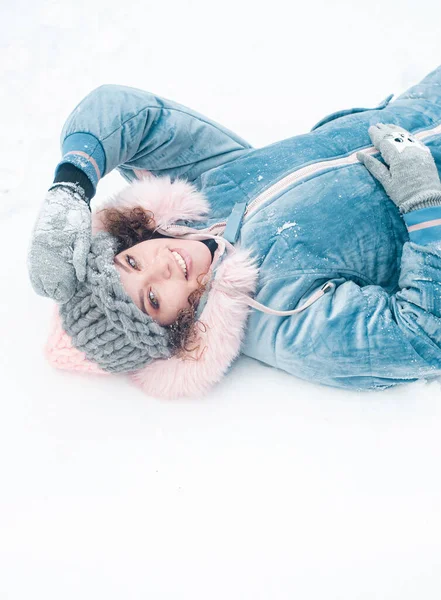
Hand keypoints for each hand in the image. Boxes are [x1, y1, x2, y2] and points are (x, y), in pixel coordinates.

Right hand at [27, 183, 90, 302]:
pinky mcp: (33, 247)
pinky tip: (53, 277)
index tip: (75, 291)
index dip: (66, 292)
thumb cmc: (77, 216)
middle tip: (70, 289)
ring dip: (49, 286)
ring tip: (62, 284)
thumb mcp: (84, 237)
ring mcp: (34, 251)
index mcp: (53, 252)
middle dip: (58, 291)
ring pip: (37, 281)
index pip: (56, 284)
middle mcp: (39, 254)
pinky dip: (42, 278)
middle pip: (45, 286)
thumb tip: (81, 278)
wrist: (63, 196)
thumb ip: (80, 258)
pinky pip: (33, 270)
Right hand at [356, 123, 440, 212]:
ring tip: (388, 126)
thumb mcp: (386, 181)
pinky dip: (406, 135)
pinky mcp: (425, 154)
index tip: (370, 128)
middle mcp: (410, 150)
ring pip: (406, 135)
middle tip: (377, 125)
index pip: (385, 141)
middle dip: (385, 130)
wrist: (426, 200)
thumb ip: (374, 166)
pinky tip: (402, 134)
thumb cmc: (403, 194)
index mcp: (398, 156)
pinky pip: (414, 139)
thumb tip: (360, 155)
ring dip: (396, 130)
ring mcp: (419, 150)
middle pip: (395, 135)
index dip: (376, 134)